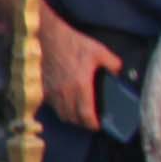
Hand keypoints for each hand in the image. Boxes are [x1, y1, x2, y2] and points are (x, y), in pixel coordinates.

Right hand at [38, 16, 119, 131]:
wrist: (46, 36)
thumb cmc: (72, 43)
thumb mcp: (99, 51)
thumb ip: (113, 64)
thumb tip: (119, 72)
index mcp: (80, 86)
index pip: (85, 115)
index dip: (92, 124)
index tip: (98, 125)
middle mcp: (63, 92)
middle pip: (72, 118)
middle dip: (82, 122)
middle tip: (90, 120)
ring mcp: (50, 91)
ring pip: (60, 113)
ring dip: (70, 116)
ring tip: (79, 113)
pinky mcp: (40, 87)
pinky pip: (50, 105)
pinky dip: (58, 108)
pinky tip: (64, 102)